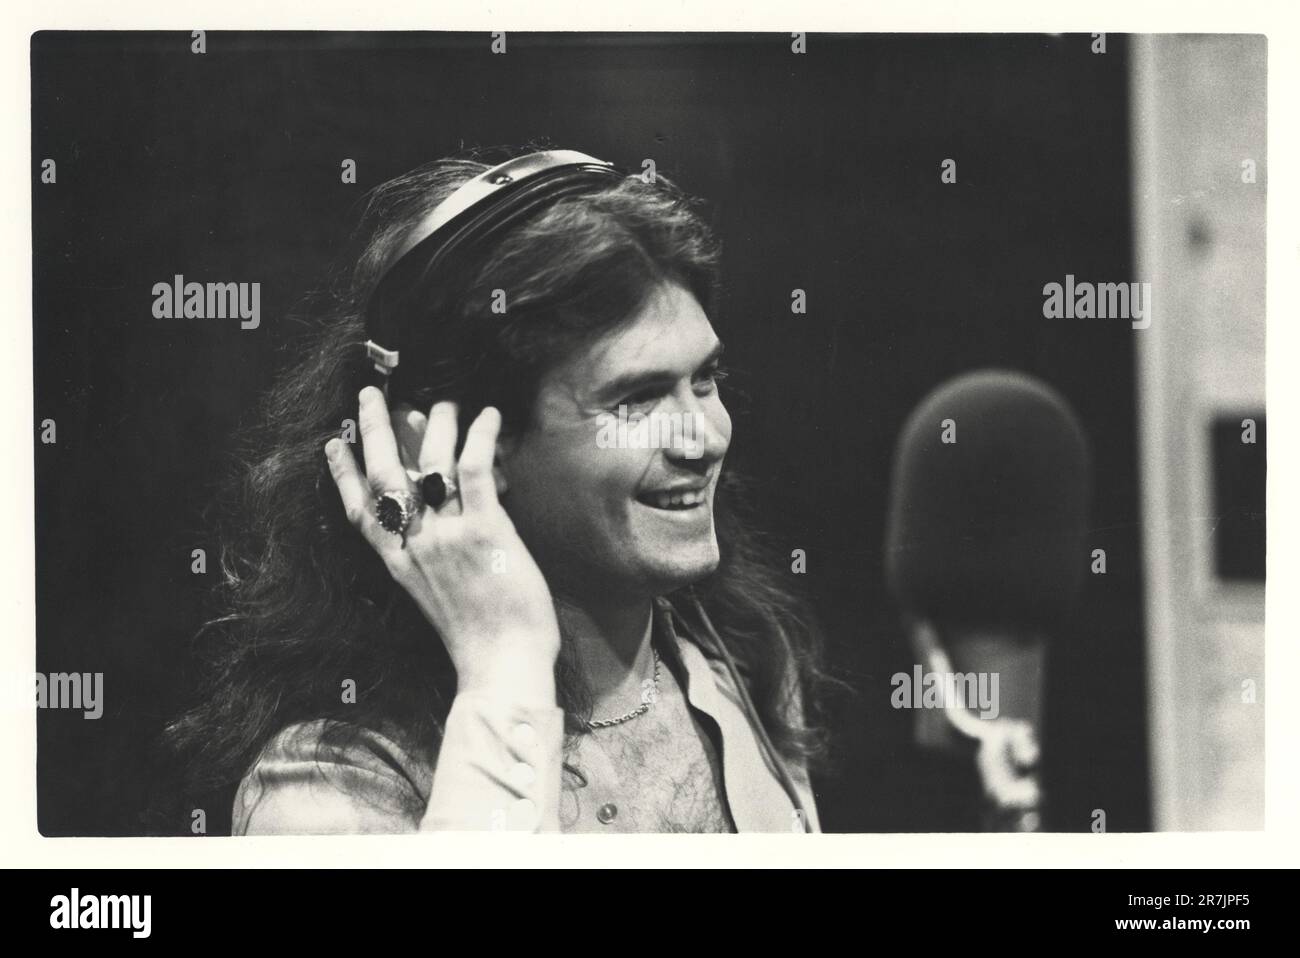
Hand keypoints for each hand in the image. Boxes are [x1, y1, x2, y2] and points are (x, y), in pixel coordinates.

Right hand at [325, 387, 559, 703]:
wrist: (501, 666)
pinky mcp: (485, 530)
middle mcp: (416, 546)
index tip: (333, 444)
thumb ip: (430, 560)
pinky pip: (475, 469)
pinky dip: (479, 436)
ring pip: (430, 464)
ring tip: (441, 404)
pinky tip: (485, 415)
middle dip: (373, 430)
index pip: (361, 512)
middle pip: (384, 476)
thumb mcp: (437, 600)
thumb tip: (435, 517)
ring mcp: (448, 536)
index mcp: (399, 565)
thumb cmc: (479, 640)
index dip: (343, 475)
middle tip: (370, 395)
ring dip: (434, 426)